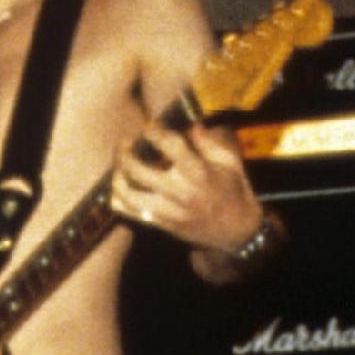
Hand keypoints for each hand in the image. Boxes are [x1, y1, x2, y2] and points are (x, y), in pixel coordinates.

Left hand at [116, 117, 265, 259]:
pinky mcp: (160, 223)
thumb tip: (190, 123)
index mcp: (198, 172)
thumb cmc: (233, 191)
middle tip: (126, 142)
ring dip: (117, 173)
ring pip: (126, 191)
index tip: (149, 125)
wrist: (236, 232)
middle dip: (124, 151)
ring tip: (120, 162)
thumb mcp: (228, 162)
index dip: (153, 131)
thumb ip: (208, 141)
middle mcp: (178, 191)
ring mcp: (166, 210)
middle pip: (136, 168)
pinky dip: (118, 196)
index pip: (167, 144)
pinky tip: (121, 183)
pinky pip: (127, 211)